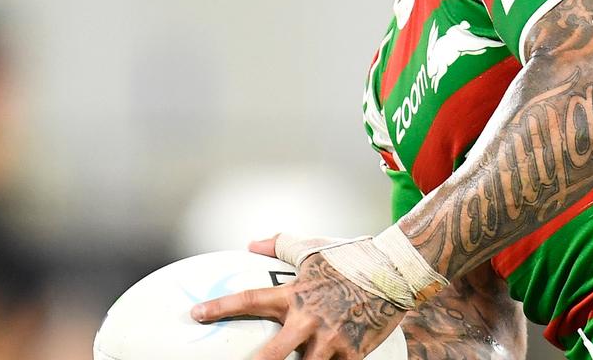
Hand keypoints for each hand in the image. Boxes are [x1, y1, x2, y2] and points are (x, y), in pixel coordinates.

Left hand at [190, 235, 406, 359]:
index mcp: (295, 294)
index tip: (196, 314)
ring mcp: (330, 341)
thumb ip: (281, 245)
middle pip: (271, 356)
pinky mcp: (352, 354)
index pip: (249, 300)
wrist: (395, 271)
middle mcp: (308, 320)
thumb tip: (252, 243)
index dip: (220, 307)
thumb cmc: (353, 259)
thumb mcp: (314, 249)